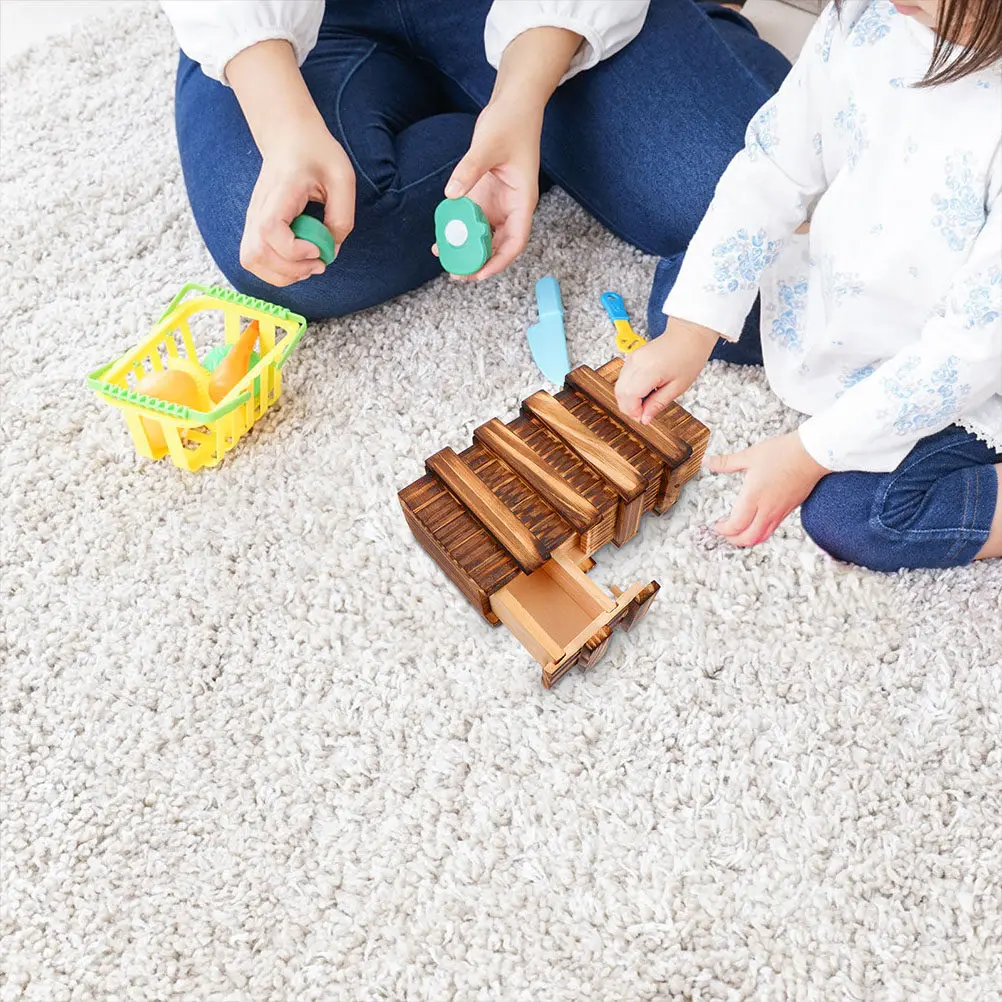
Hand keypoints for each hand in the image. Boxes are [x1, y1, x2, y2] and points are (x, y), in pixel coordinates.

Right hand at [240, 121, 355, 286]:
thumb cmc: (317, 154)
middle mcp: (259, 207)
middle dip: (290, 270)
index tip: (317, 249)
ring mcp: (252, 218)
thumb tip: (330, 251)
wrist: (289, 137)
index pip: (270, 230)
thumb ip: (342, 217)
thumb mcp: (342, 179)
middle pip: (255, 254)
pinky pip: (255, 259)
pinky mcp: (254, 227)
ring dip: (282, 275)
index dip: (293, 251)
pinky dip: (276, 270)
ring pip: (250, 260)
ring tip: (307, 265)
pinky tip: (297, 262)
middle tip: (318, 263)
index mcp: (281, 192)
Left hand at [436, 99, 541, 280]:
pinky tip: (442, 236)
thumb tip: (451, 195)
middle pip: (499, 245)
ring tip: (445, 259)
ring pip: (485, 235)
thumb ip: (469, 170)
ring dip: (468, 249)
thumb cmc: (511, 122)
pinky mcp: (486, 195)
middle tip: (456, 273)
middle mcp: (512, 207)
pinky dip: (460, 230)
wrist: (513, 105)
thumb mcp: (488, 144)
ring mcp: (498, 202)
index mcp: (522, 201)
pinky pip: (472, 219)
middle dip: (480, 262)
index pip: (515, 241)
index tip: (479, 274)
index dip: (499, 261)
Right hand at [615, 317, 719, 423]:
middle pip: (619, 392)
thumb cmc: (689, 357)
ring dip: (628, 398)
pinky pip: (623, 378)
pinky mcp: (632, 357)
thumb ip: (658, 404)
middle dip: (628, 407)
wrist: (689, 335)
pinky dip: (629, 389)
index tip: (644, 417)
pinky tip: (644, 391)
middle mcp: (636, 362)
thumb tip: (645, 419)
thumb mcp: (677, 387)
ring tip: (646, 401)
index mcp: (649, 370)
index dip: (633, 411)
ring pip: (619, 386)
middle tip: (644, 413)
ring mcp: (632, 358)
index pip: (629, 397)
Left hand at [708, 432, 829, 546]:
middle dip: (733, 540)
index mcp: (754, 497)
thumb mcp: (750, 455)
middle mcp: (767, 508)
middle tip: (725, 533)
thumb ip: (726, 462)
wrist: (813, 453)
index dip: (723, 530)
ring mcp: (780, 511)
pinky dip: (761, 532)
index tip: (717, 525)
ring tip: (739, 532)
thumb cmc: (784, 452)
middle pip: (748, 538)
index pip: (736, 525)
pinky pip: (773, 529)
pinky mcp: (789, 509)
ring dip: (747, 539)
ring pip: (762, 536)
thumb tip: (708, 461)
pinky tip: (756, 523)